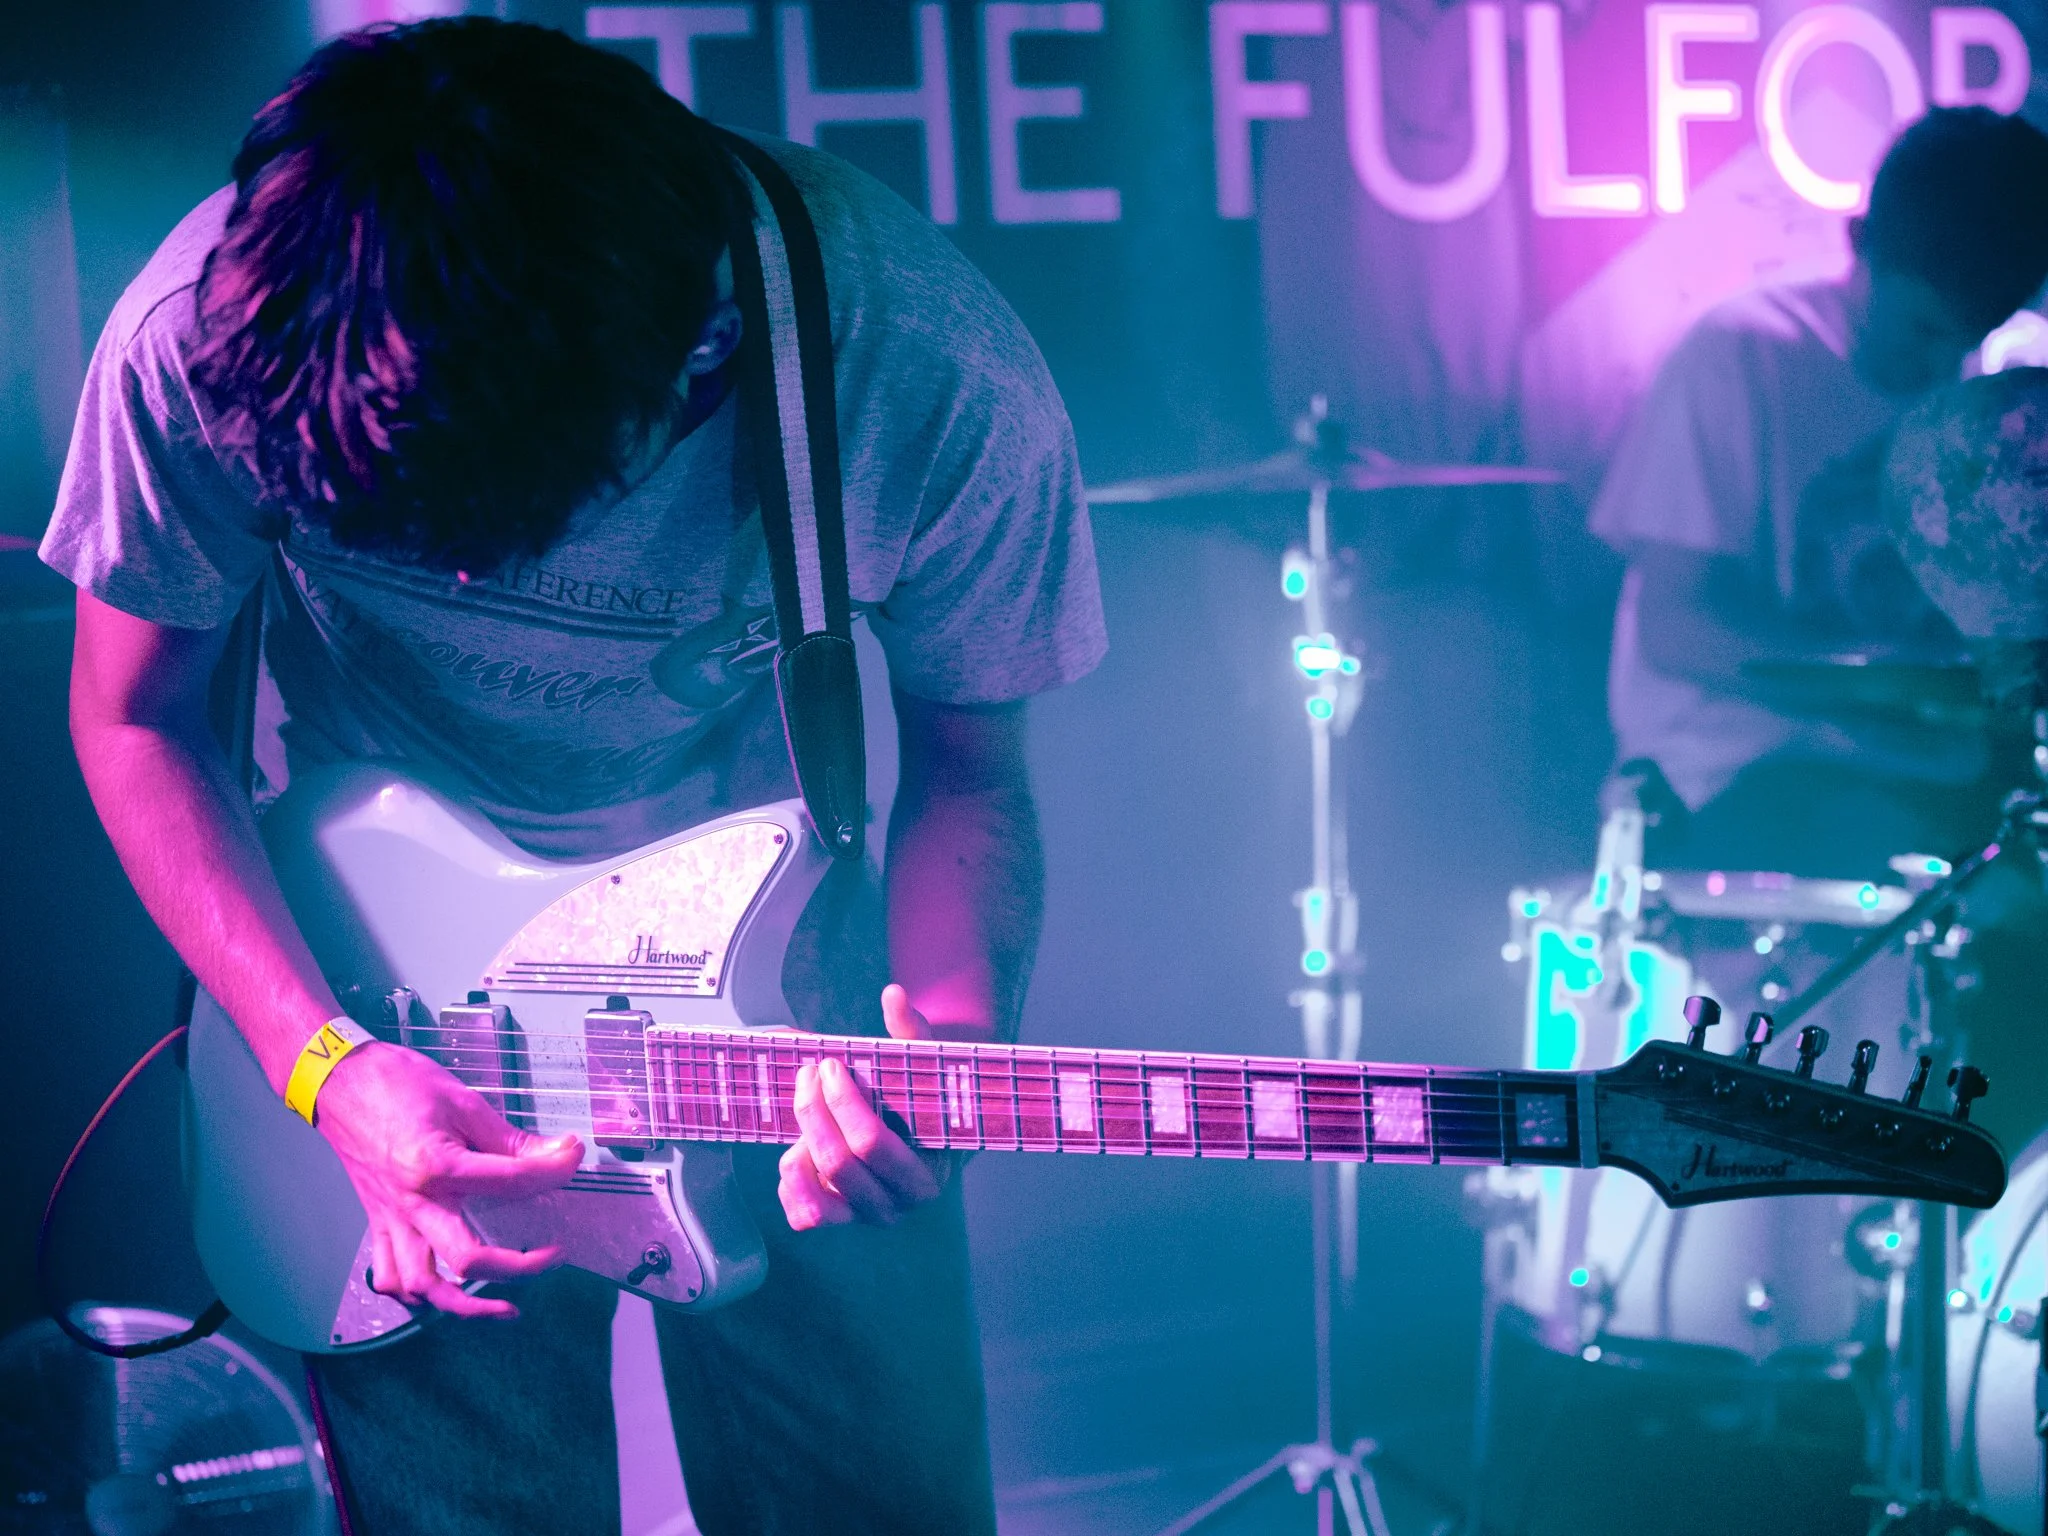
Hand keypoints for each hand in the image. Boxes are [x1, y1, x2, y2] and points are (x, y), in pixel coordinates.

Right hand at [314, 1042, 582, 1318]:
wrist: (337, 1081)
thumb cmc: (394, 1084)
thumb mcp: (462, 1101)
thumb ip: (509, 1138)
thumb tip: (555, 1152)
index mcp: (435, 1166)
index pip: (509, 1182)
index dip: (552, 1172)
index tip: (571, 1159)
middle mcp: (412, 1203)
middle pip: (467, 1259)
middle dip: (518, 1267)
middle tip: (552, 1255)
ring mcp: (391, 1218)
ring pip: (423, 1285)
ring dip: (464, 1304)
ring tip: (504, 1305)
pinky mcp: (377, 1223)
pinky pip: (389, 1276)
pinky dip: (415, 1294)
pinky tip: (443, 1290)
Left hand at [777, 984, 946, 1229]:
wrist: (920, 1137)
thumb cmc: (921, 1101)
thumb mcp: (923, 1068)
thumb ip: (911, 1032)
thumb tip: (894, 994)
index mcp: (925, 1173)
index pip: (873, 1144)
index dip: (843, 1102)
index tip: (830, 1064)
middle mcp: (896, 1206)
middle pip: (839, 1165)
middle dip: (814, 1113)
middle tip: (807, 1075)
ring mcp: (864, 1218)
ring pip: (818, 1203)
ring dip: (799, 1152)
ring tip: (803, 1116)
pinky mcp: (839, 1222)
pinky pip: (803, 1217)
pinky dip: (791, 1185)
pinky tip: (796, 1149)